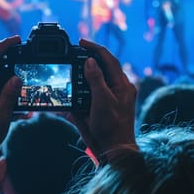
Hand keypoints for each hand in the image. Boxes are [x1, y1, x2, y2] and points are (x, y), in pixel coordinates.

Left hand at [0, 36, 22, 172]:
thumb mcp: (1, 116)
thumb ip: (9, 96)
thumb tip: (17, 78)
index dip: (4, 46)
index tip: (17, 39)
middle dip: (11, 59)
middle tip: (26, 56)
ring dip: (13, 82)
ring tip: (28, 87)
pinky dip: (11, 97)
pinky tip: (23, 111)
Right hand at [66, 39, 136, 160]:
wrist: (114, 151)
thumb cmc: (112, 127)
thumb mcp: (102, 100)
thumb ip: (95, 79)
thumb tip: (91, 61)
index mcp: (123, 84)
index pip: (109, 59)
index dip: (95, 48)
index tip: (81, 42)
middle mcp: (118, 89)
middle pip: (103, 67)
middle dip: (89, 59)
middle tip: (74, 53)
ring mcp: (111, 99)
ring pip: (96, 80)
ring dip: (83, 75)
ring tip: (71, 69)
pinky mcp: (103, 108)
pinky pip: (91, 95)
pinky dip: (81, 91)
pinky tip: (71, 91)